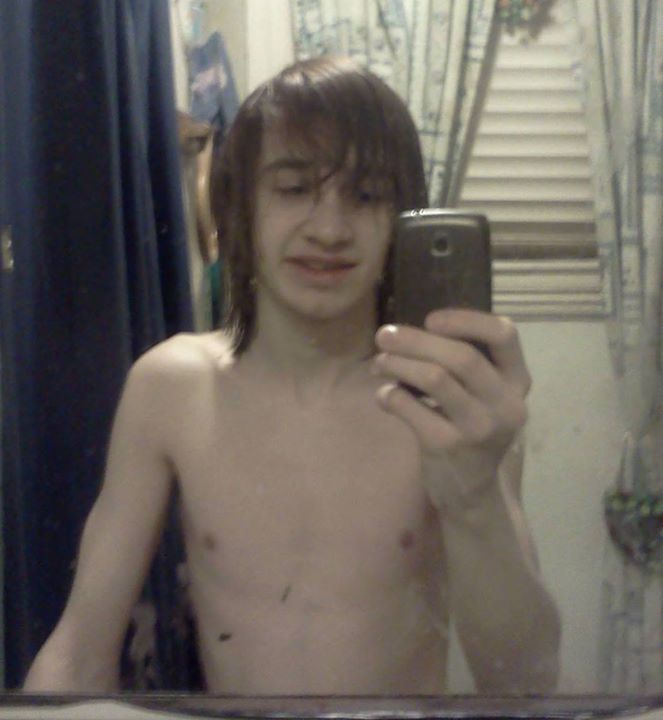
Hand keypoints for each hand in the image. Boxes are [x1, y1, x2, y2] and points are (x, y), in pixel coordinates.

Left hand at [373, 309, 530, 514]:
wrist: (474, 492)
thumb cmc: (472, 429)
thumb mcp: (485, 396)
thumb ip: (465, 363)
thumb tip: (410, 332)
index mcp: (517, 381)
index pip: (504, 335)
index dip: (465, 319)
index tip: (430, 319)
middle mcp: (505, 403)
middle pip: (461, 355)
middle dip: (415, 340)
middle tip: (383, 335)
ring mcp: (478, 428)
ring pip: (434, 377)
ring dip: (398, 363)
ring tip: (379, 363)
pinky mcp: (448, 447)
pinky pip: (409, 408)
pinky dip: (390, 395)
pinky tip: (384, 395)